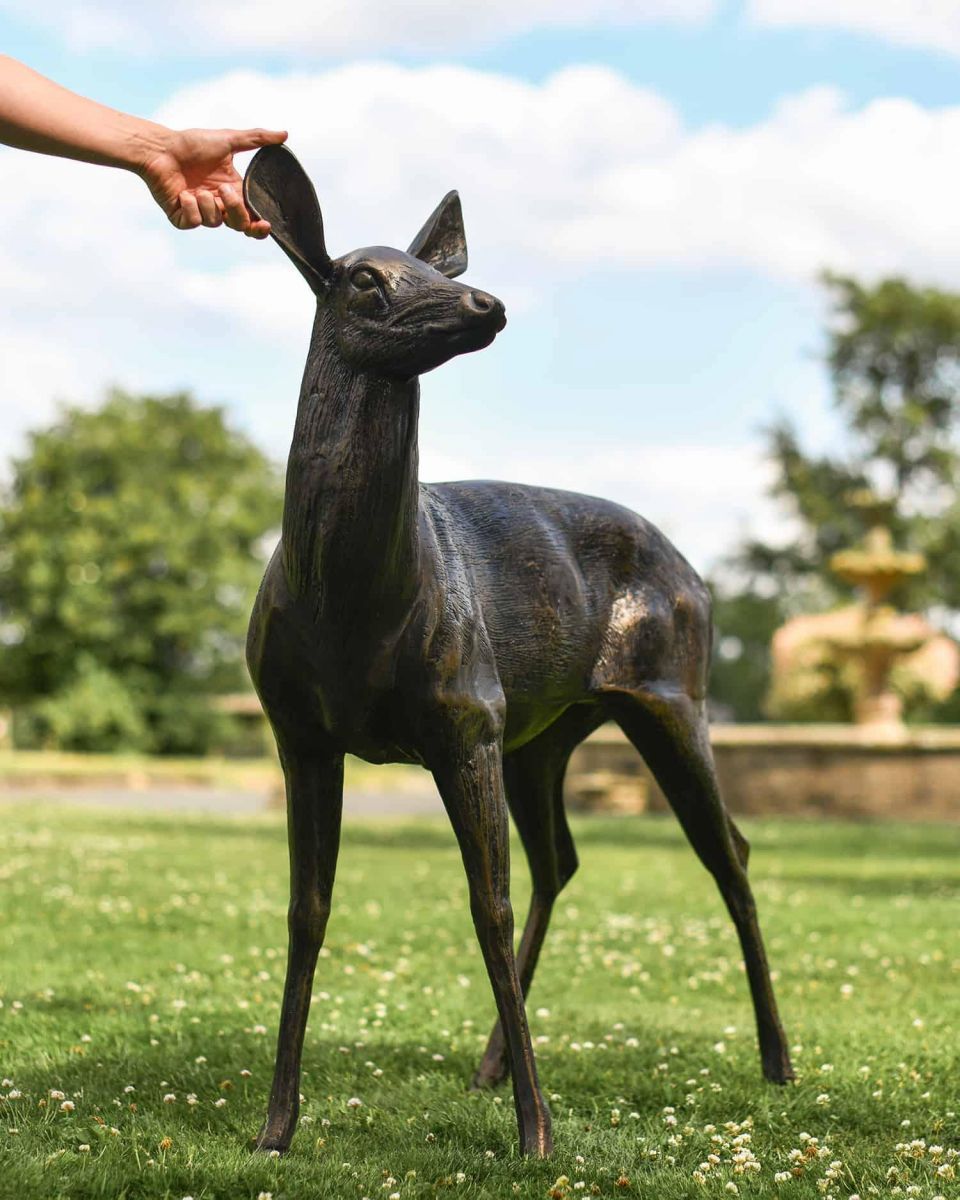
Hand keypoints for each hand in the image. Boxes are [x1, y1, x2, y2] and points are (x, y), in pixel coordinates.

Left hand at [139, 126, 287, 236]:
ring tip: (196, 188)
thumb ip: (257, 139)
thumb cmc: (192, 143)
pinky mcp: (181, 218)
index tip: (265, 223)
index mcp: (232, 192)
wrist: (160, 148)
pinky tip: (182, 194)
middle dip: (235, 210)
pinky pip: (194, 223)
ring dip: (208, 204)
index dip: (260, 226)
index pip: (252, 216)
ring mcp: (200, 213)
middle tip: (224, 191)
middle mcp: (218, 205)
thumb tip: (284, 134)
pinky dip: (191, 208)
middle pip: (239, 225)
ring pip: (216, 222)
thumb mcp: (228, 139)